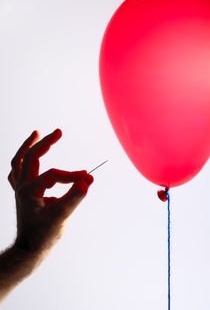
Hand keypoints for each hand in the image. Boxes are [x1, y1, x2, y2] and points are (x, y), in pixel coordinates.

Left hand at [8, 129, 93, 252]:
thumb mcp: (62, 216)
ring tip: (36, 134)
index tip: (87, 178)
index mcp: (29, 190)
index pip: (53, 175)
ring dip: (27, 147)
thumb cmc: (44, 236)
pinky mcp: (22, 194)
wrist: (30, 251)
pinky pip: (18, 173)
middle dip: (44, 143)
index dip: (71, 175)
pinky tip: (28, 157)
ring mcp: (20, 190)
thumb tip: (88, 179)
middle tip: (58, 132)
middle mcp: (22, 186)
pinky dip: (23, 162)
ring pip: (19, 162)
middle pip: (29, 157)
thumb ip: (76, 196)